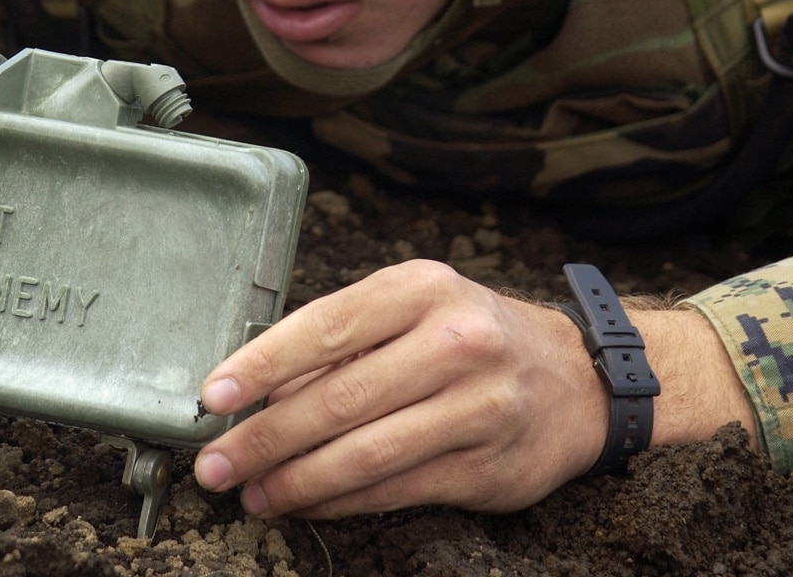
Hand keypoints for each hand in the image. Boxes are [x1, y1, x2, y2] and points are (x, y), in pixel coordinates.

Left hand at [192, 259, 755, 518]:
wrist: (579, 379)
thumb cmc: (473, 336)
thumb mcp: (416, 309)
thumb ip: (347, 341)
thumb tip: (259, 390)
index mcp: (422, 288)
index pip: (325, 326)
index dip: (262, 366)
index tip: (213, 397)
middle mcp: (454, 341)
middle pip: (338, 399)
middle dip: (265, 438)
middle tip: (214, 465)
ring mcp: (477, 405)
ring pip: (365, 454)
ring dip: (296, 481)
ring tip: (252, 494)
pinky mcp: (488, 464)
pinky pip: (396, 489)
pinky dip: (339, 502)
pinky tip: (304, 504)